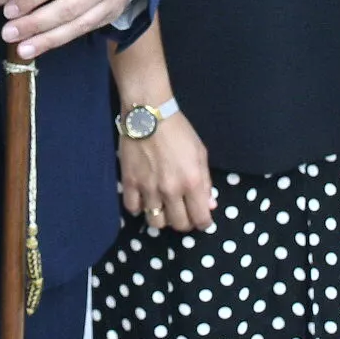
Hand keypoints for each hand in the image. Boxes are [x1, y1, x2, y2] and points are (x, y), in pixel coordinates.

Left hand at [3, 0, 138, 59]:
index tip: (8, 10)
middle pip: (67, 7)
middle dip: (35, 23)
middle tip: (9, 33)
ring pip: (77, 24)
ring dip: (46, 39)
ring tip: (22, 49)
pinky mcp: (113, 14)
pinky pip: (83, 30)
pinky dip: (59, 40)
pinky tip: (39, 46)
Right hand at [117, 108, 215, 232]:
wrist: (148, 114)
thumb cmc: (179, 131)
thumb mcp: (200, 153)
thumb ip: (206, 182)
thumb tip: (209, 205)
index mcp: (192, 182)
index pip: (200, 219)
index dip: (204, 223)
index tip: (202, 220)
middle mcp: (171, 190)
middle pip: (178, 224)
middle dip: (184, 222)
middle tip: (183, 212)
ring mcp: (148, 189)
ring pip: (156, 222)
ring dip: (162, 218)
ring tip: (163, 208)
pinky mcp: (130, 183)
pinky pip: (133, 209)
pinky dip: (140, 208)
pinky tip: (144, 200)